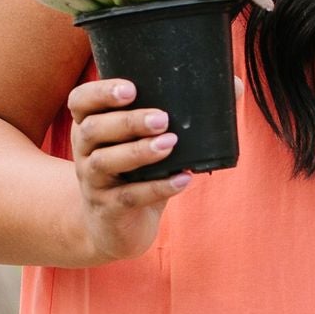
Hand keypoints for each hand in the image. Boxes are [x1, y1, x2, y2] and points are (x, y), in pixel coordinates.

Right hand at [67, 77, 196, 260]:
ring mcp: (93, 182)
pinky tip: (183, 180)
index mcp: (90, 125)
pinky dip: (158, 188)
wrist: (115, 228)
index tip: (131, 88)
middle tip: (162, 118)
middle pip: (93, 129)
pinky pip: (130, 197)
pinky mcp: (108, 209)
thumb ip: (183, 117)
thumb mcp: (151, 143)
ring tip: (170, 144)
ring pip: (105, 162)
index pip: (80, 101)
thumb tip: (234, 85)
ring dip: (139, 151)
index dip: (100, 91)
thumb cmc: (136, 173)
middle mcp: (84, 151)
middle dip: (127, 121)